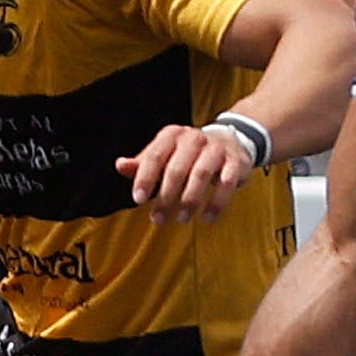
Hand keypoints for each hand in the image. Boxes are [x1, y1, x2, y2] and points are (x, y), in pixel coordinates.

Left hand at [119, 123, 255, 223]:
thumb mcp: (164, 154)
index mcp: (172, 135)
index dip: (145, 178)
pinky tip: (206, 218)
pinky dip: (217, 203)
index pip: (155, 156)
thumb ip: (142, 163)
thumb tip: (120, 166)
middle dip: (165, 196)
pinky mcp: (236, 162)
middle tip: (157, 219)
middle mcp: (194, 139)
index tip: (137, 199)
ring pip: (201, 174)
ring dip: (189, 200)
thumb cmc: (187, 154)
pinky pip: (227, 183)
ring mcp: (216, 149)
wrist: (229, 141)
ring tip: (181, 219)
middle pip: (177, 168)